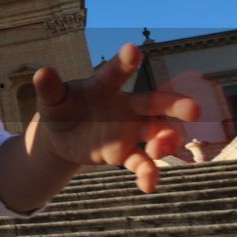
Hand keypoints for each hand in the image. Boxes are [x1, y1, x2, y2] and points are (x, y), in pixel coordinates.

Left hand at [31, 43, 199, 192]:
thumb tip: (42, 72)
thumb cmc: (61, 108)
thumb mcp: (51, 100)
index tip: (134, 50)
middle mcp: (125, 106)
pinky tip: (149, 186)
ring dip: (167, 140)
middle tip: (194, 109)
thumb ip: (49, 88)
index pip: (116, 72)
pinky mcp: (126, 153)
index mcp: (104, 86)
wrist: (63, 135)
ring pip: (157, 132)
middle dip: (175, 105)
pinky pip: (142, 163)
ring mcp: (129, 130)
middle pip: (154, 102)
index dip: (125, 62)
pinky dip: (147, 174)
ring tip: (164, 148)